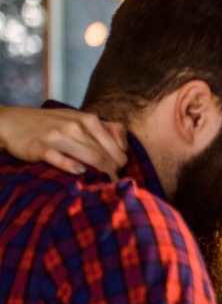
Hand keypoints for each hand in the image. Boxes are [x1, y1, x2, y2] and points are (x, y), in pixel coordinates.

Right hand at [0, 106, 126, 180]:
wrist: (15, 121)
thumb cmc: (54, 123)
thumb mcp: (81, 118)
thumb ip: (106, 129)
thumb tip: (125, 148)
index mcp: (89, 120)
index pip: (116, 146)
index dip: (121, 163)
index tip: (120, 172)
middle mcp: (76, 126)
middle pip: (104, 155)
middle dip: (113, 173)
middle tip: (115, 185)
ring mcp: (58, 137)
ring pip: (90, 158)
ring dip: (100, 175)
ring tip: (104, 185)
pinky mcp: (40, 148)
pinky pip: (60, 159)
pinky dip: (72, 167)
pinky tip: (80, 172)